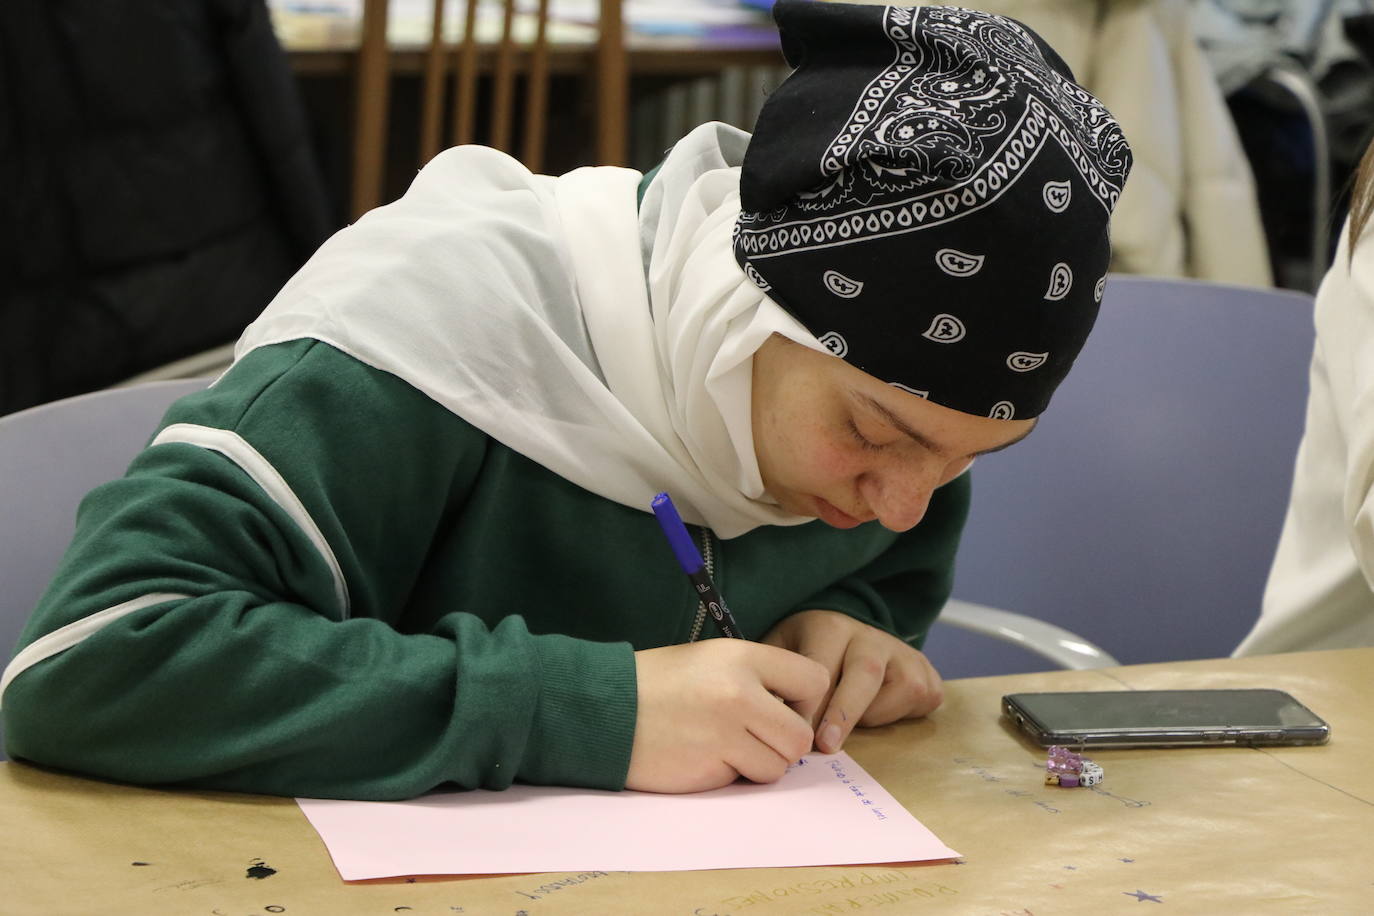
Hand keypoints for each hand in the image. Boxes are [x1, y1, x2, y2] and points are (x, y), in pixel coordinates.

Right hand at [625, 640, 828, 792]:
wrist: (603, 707)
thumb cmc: (658, 683)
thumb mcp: (711, 659)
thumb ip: (756, 678)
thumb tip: (797, 710)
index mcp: (742, 657)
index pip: (813, 680)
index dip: (803, 700)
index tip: (781, 707)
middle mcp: (740, 692)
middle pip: (800, 734)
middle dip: (783, 742)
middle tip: (755, 737)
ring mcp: (725, 733)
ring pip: (778, 765)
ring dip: (758, 763)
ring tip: (724, 746)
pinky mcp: (710, 768)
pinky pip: (745, 780)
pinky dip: (732, 774)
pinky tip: (704, 756)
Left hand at [761, 610, 942, 753]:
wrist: (848, 634)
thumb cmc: (808, 652)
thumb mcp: (782, 652)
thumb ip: (771, 677)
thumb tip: (758, 715)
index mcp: (829, 626)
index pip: (821, 665)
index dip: (809, 702)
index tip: (794, 730)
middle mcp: (869, 634)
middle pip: (865, 672)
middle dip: (845, 713)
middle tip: (826, 746)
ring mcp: (901, 652)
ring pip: (900, 687)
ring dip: (874, 716)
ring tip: (850, 729)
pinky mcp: (925, 670)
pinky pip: (921, 697)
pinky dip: (901, 714)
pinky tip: (877, 716)